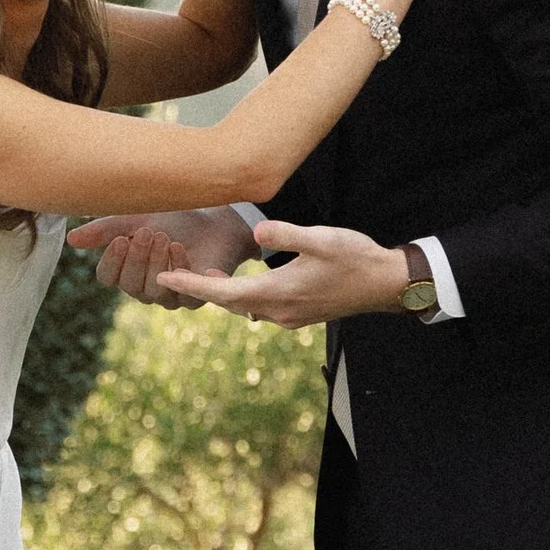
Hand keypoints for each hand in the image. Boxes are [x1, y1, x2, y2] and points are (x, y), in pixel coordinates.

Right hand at [69, 204, 252, 306]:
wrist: (216, 221)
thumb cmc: (175, 219)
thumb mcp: (137, 218)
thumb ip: (106, 229)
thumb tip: (71, 239)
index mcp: (127, 270)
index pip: (108, 276)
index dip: (111, 260)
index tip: (120, 239)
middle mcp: (145, 287)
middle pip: (130, 285)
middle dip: (137, 259)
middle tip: (147, 233)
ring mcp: (170, 295)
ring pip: (154, 291)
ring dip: (157, 263)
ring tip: (165, 237)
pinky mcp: (196, 297)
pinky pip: (182, 294)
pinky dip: (180, 270)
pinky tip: (180, 249)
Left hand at [154, 219, 410, 327]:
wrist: (385, 285)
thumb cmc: (355, 257)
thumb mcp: (322, 238)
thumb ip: (286, 234)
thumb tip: (256, 233)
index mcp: (278, 292)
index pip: (223, 291)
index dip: (192, 283)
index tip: (163, 278)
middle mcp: (278, 311)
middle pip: (227, 302)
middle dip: (199, 289)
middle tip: (168, 275)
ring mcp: (289, 317)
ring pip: (242, 307)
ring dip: (220, 293)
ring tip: (197, 274)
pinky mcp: (298, 315)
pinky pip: (259, 308)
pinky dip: (241, 297)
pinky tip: (237, 285)